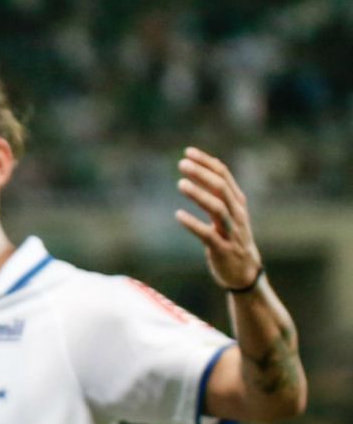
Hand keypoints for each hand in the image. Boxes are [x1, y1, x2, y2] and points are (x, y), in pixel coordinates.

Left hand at [174, 147, 261, 288]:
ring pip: (217, 208)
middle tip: (181, 164)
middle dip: (201, 174)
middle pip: (221, 188)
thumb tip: (202, 170)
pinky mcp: (222, 249)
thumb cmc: (232, 238)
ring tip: (180, 183)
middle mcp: (237, 214)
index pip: (224, 176)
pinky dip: (193, 224)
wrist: (244, 272)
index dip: (206, 163)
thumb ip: (218, 194)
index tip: (188, 152)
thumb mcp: (229, 214)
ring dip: (199, 195)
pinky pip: (208, 234)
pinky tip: (178, 215)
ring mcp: (231, 231)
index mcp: (238, 202)